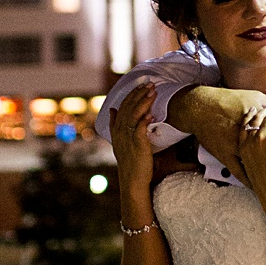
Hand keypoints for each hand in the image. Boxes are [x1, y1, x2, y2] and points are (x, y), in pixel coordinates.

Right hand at [109, 80, 157, 197]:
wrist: (133, 180)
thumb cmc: (131, 161)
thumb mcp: (120, 141)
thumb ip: (115, 124)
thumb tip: (113, 108)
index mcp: (117, 129)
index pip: (124, 106)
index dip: (133, 94)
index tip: (142, 85)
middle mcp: (120, 132)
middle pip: (129, 108)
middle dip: (140, 94)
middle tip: (151, 84)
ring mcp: (128, 138)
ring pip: (134, 115)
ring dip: (144, 102)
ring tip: (153, 92)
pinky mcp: (137, 146)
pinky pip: (139, 130)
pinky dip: (144, 121)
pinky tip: (150, 114)